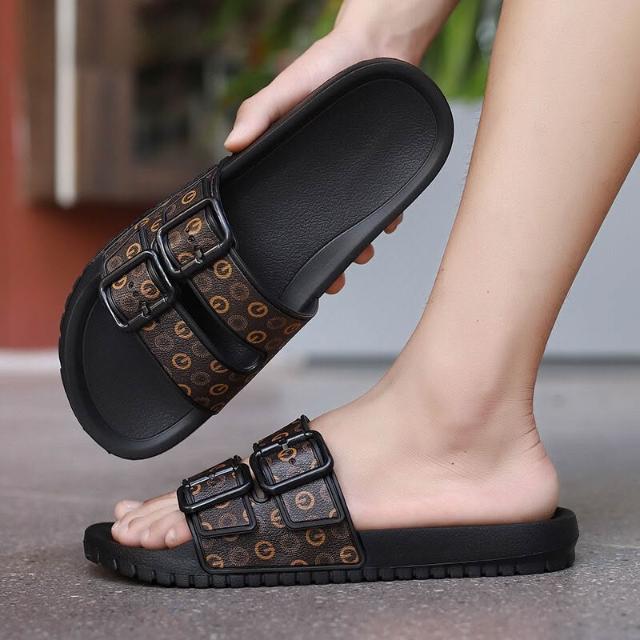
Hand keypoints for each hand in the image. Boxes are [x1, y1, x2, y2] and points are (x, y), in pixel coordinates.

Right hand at [224, 30, 404, 293]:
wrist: (374, 49)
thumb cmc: (323, 66)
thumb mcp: (285, 90)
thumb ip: (259, 113)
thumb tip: (231, 146)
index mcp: (291, 166)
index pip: (282, 208)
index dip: (285, 239)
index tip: (287, 268)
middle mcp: (318, 178)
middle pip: (317, 225)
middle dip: (326, 256)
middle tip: (334, 279)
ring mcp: (347, 176)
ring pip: (350, 220)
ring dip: (356, 243)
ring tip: (362, 256)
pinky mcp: (376, 170)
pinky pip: (382, 201)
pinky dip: (386, 217)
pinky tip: (388, 226)